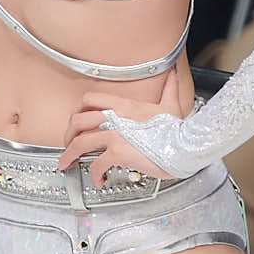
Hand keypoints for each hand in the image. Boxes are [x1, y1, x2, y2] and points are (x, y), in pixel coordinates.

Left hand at [58, 66, 187, 185]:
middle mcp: (115, 117)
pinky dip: (94, 174)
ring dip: (69, 155)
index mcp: (124, 105)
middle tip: (68, 145)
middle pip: (77, 121)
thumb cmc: (179, 129)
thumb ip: (169, 88)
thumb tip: (172, 74)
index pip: (89, 99)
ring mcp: (115, 134)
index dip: (78, 111)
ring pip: (79, 142)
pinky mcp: (118, 152)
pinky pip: (96, 164)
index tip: (76, 123)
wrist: (186, 146)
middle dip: (68, 134)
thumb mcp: (172, 105)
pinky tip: (99, 180)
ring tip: (67, 164)